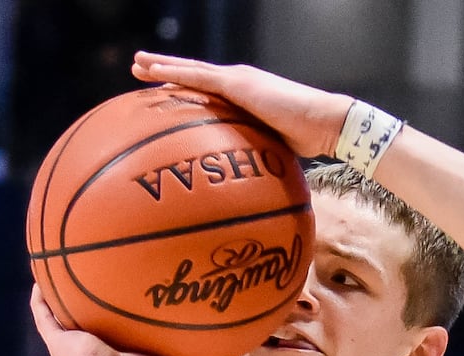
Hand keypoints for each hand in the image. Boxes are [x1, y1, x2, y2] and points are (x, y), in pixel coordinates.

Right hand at [30, 285, 235, 355]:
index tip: (147, 287)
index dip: (137, 310)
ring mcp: (76, 339)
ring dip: (69, 290)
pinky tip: (42, 275)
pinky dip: (41, 296)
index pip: (132, 328)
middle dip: (103, 295)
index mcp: (127, 352)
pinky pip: (43, 312)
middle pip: (99, 314)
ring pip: (68, 310)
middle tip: (111, 266)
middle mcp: (100, 343)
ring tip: (71, 262)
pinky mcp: (57, 335)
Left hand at [131, 52, 352, 158]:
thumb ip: (255, 156)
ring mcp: (237, 79)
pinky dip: (172, 73)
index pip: (209, 89)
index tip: (164, 89)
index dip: (186, 86)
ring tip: (137, 64)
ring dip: (161, 66)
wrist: (325, 123)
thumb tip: (245, 184)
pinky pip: (196, 77)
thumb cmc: (308, 141)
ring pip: (190, 70)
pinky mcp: (237, 82)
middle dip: (166, 69)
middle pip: (194, 74)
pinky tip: (153, 73)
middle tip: (140, 67)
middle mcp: (238, 81)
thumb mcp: (274, 149)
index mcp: (246, 95)